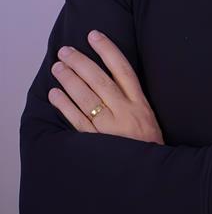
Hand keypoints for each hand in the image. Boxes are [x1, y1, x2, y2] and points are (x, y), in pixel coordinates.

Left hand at [48, 30, 164, 144]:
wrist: (154, 178)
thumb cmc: (149, 147)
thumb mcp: (149, 118)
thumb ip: (132, 100)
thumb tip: (111, 77)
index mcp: (140, 104)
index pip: (123, 69)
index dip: (108, 50)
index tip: (94, 35)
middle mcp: (126, 113)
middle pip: (100, 80)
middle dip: (81, 62)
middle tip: (65, 51)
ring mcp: (110, 128)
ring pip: (86, 98)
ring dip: (69, 80)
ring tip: (58, 67)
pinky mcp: (97, 143)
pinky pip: (77, 120)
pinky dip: (65, 106)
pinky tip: (55, 95)